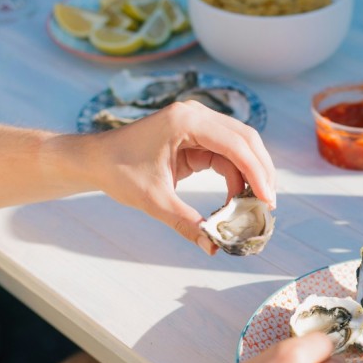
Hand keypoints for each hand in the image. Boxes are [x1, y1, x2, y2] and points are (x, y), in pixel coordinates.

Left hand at [93, 100, 275, 253]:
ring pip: (240, 146)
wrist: (94, 159)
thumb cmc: (117, 172)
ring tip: (255, 205)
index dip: (256, 173)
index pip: (235, 144)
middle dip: (261, 172)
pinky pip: (226, 153)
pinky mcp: (196, 135)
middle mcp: (196, 115)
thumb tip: (212, 247)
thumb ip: (185, 223)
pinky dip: (236, 175)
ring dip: (251, 174)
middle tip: (268, 204)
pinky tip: (236, 198)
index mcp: (185, 121)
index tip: (267, 200)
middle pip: (246, 139)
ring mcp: (198, 123)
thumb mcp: (153, 200)